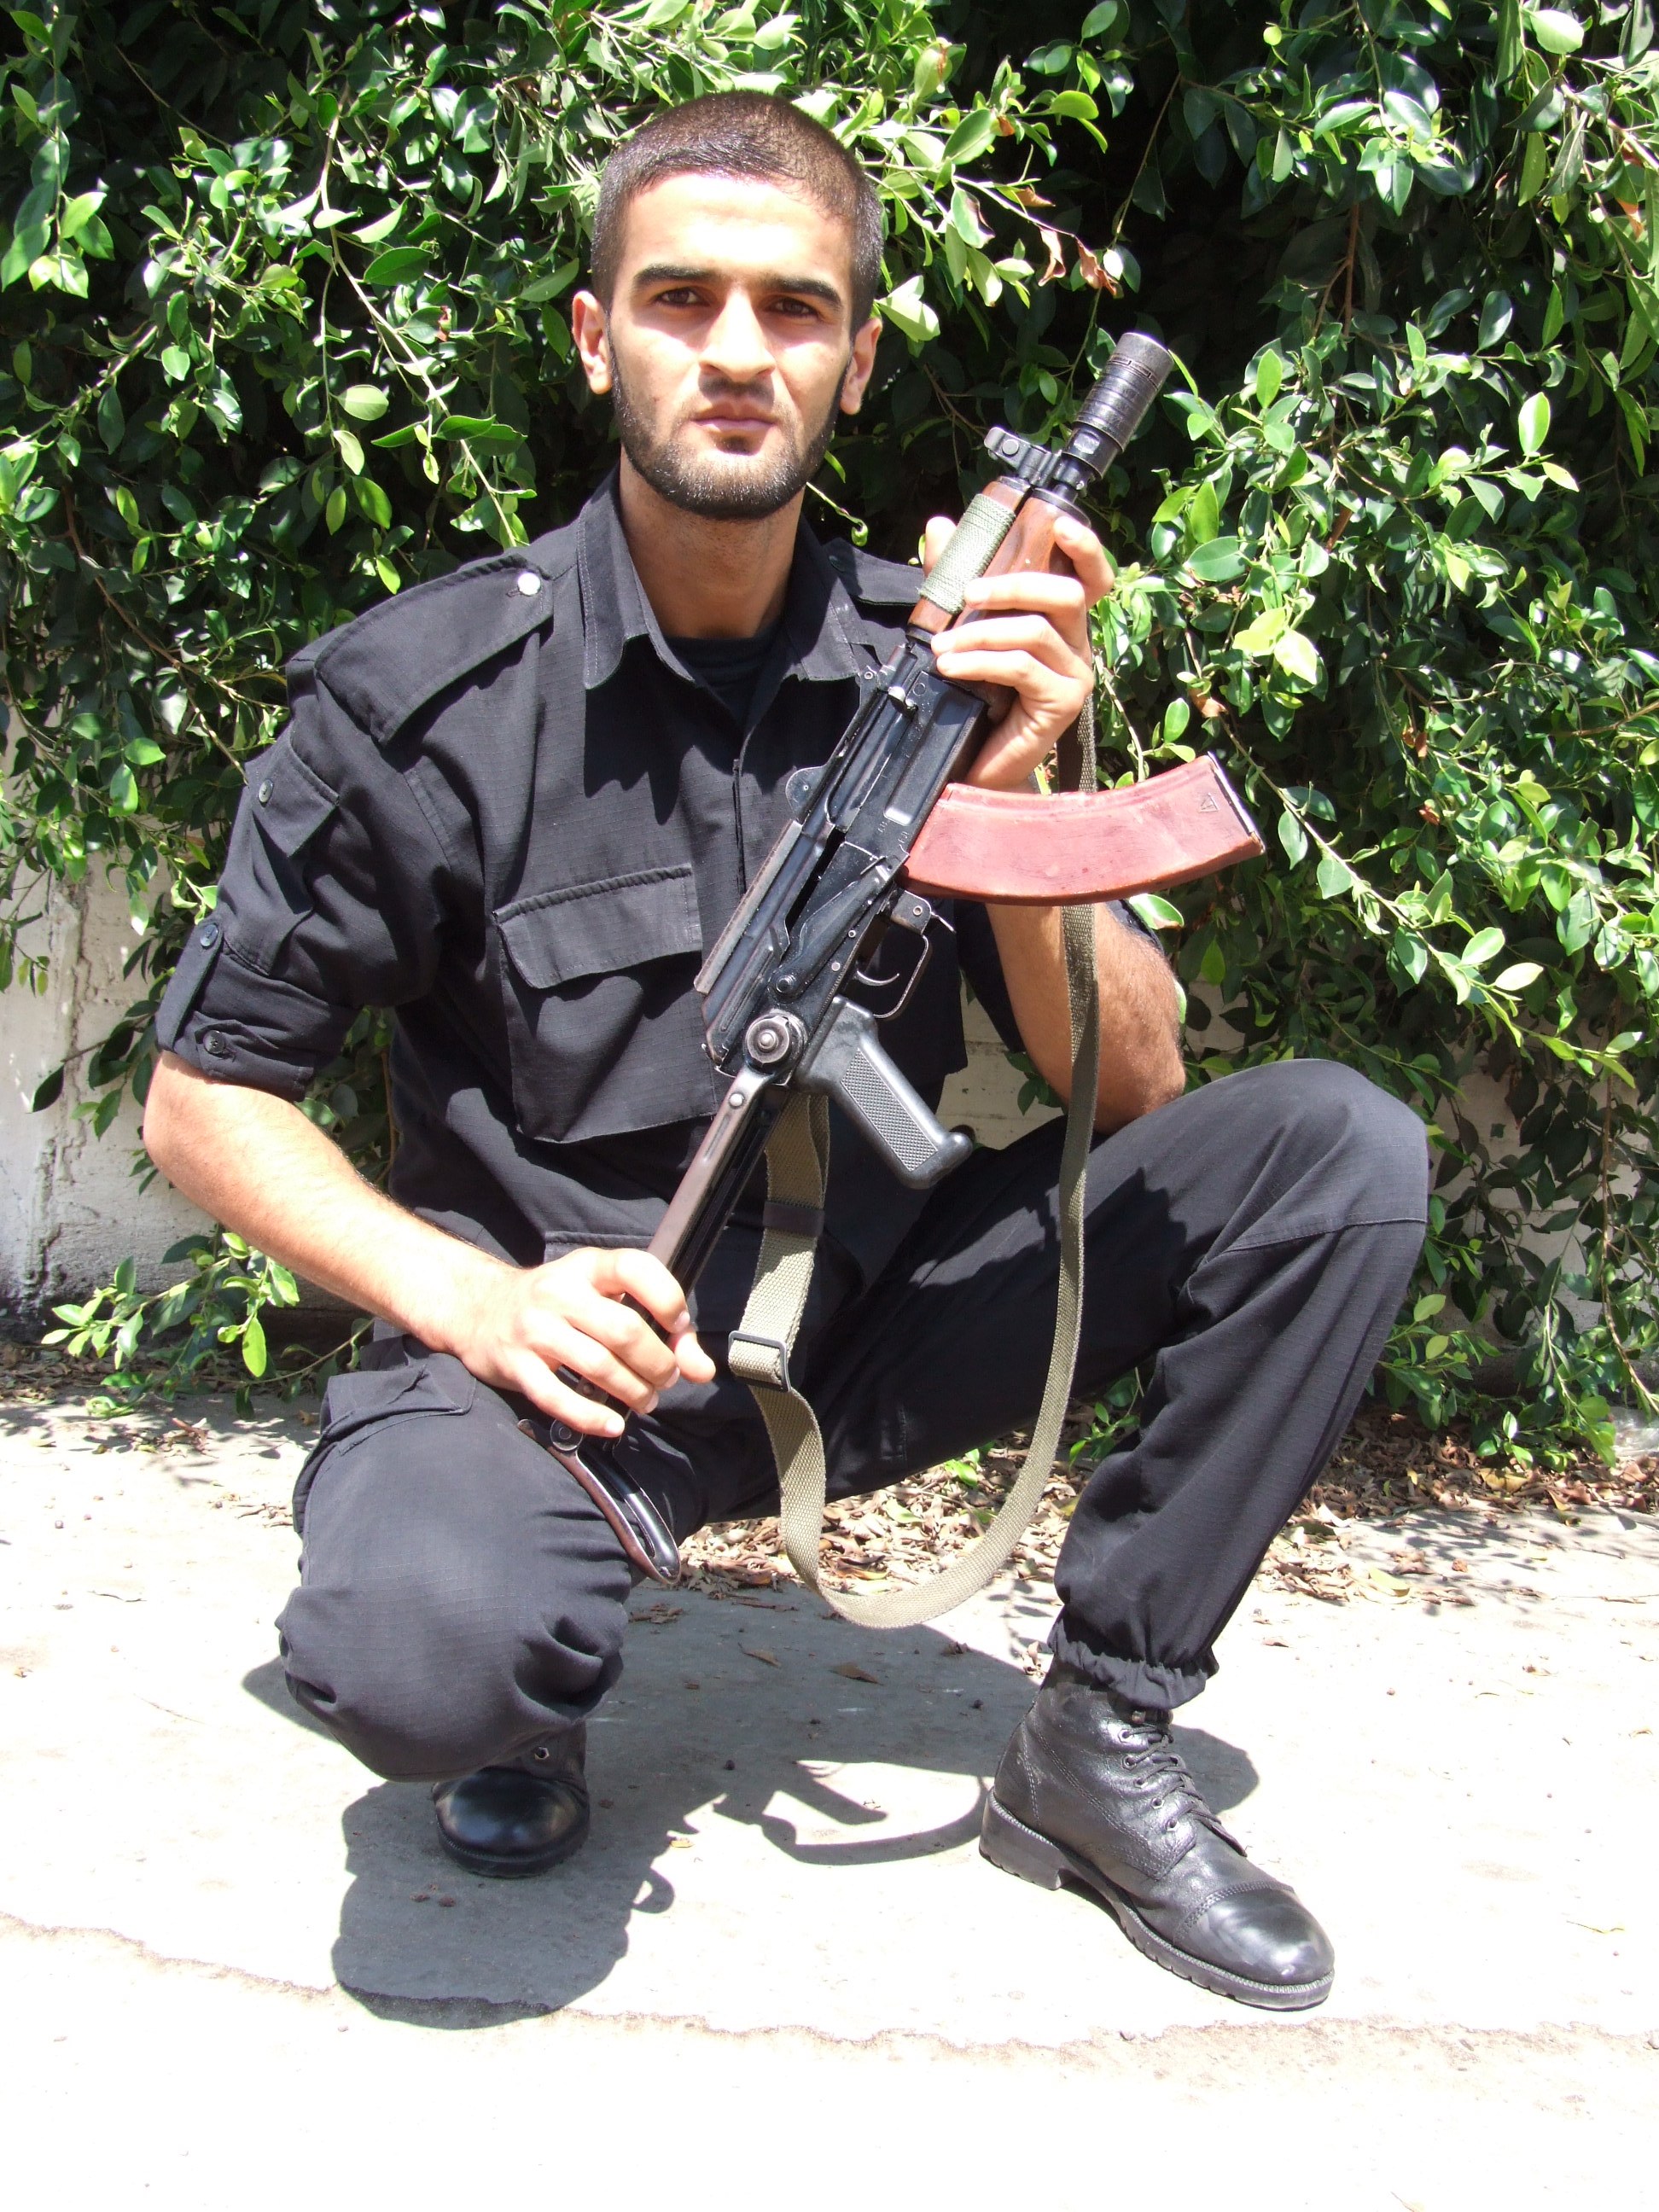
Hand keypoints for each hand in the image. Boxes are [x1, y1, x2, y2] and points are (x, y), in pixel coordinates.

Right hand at [442, 1246, 715, 1437]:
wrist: (478, 1308)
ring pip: (598, 1367)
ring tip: (645, 1400)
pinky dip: (591, 1417)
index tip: (678, 1325)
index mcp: (587, 1267)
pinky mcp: (516, 1365)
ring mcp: (535, 1329)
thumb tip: (702, 1369)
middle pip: (624, 1330)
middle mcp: (560, 1293)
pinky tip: (613, 1425)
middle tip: (665, 1378)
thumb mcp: (601, 1296)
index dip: (666, 1297)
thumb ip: (655, 1326)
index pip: (634, 1269)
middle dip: (657, 1362)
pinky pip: (558, 1398)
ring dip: (633, 1391)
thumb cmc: (556, 1304)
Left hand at [921, 509, 1113, 792]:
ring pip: (1036, 632)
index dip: (1085, 548)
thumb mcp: (962, 628)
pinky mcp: (1062, 705)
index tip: (1059, 523)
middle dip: (1013, 586)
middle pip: (1065, 595)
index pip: (1091, 577)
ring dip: (981, 632)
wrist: (973, 764)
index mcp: (1061, 623)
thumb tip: (938, 526)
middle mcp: (1077, 646)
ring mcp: (1075, 676)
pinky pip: (1021, 668)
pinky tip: (950, 665)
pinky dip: (980, 661)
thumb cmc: (972, 695)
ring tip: (941, 645)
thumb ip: (954, 580)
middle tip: (966, 593)